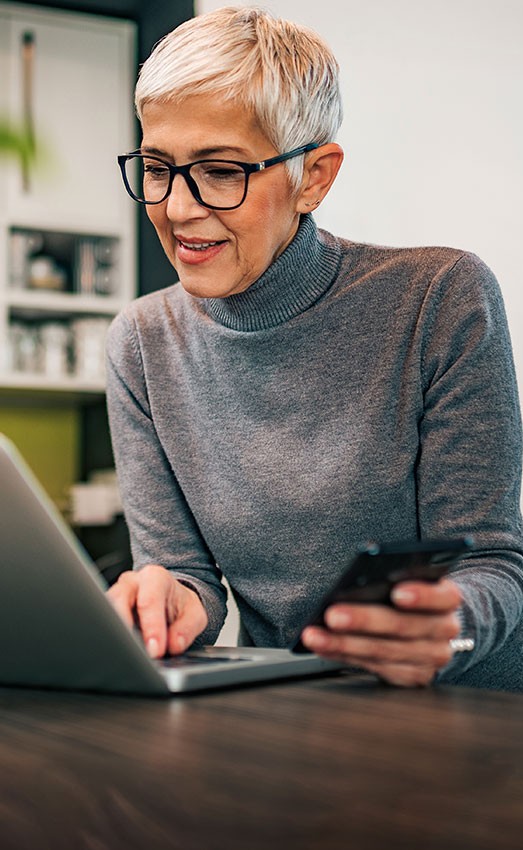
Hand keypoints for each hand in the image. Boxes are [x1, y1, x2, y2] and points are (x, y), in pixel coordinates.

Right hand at [106, 564, 207, 657]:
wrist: (170, 601)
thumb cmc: (179, 606)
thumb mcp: (195, 614)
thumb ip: (188, 629)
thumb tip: (174, 645)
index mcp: (155, 577)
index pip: (149, 600)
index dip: (152, 626)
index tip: (156, 650)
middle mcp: (131, 582)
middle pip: (118, 600)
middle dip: (125, 629)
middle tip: (134, 654)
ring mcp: (114, 595)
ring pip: (104, 611)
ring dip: (113, 634)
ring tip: (124, 656)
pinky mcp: (105, 611)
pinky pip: (101, 623)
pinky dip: (109, 638)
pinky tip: (117, 653)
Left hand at [300, 578, 461, 686]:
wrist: (436, 627)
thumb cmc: (414, 596)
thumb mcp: (413, 580)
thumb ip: (393, 580)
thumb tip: (354, 582)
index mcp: (448, 598)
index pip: (441, 596)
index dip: (421, 595)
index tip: (396, 592)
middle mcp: (445, 630)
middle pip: (402, 626)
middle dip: (364, 620)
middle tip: (332, 614)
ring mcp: (430, 657)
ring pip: (383, 651)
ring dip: (344, 643)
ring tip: (315, 634)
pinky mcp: (413, 677)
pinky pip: (374, 667)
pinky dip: (343, 655)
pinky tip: (323, 646)